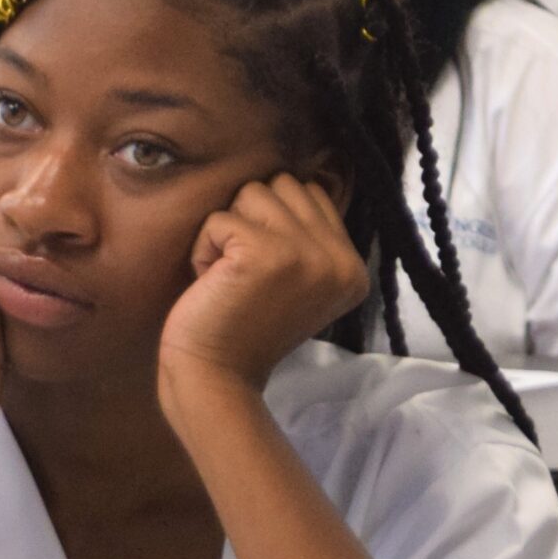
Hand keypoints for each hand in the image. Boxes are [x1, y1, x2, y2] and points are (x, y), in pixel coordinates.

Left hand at [158, 175, 367, 414]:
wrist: (218, 376)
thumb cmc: (245, 327)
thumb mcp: (300, 282)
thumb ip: (309, 238)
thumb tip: (291, 181)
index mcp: (354, 267)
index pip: (312, 194)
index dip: (274, 221)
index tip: (266, 271)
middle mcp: (340, 259)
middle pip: (283, 185)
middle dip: (251, 220)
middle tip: (245, 272)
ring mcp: (308, 255)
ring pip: (251, 193)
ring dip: (227, 231)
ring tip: (230, 275)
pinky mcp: (266, 254)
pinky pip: (218, 219)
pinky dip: (204, 249)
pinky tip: (214, 284)